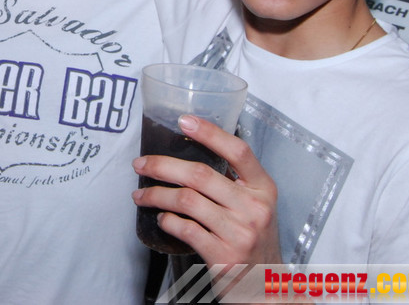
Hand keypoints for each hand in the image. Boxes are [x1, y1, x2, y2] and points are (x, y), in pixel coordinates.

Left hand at [132, 115, 280, 269]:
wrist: (267, 287)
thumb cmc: (255, 242)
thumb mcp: (257, 207)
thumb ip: (235, 183)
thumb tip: (191, 154)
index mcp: (263, 189)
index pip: (239, 151)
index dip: (210, 133)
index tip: (184, 121)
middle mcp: (254, 208)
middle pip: (200, 174)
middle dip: (163, 166)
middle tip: (141, 164)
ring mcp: (239, 233)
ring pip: (187, 200)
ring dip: (156, 194)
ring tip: (142, 195)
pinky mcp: (223, 255)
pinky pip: (185, 229)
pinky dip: (167, 221)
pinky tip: (161, 218)